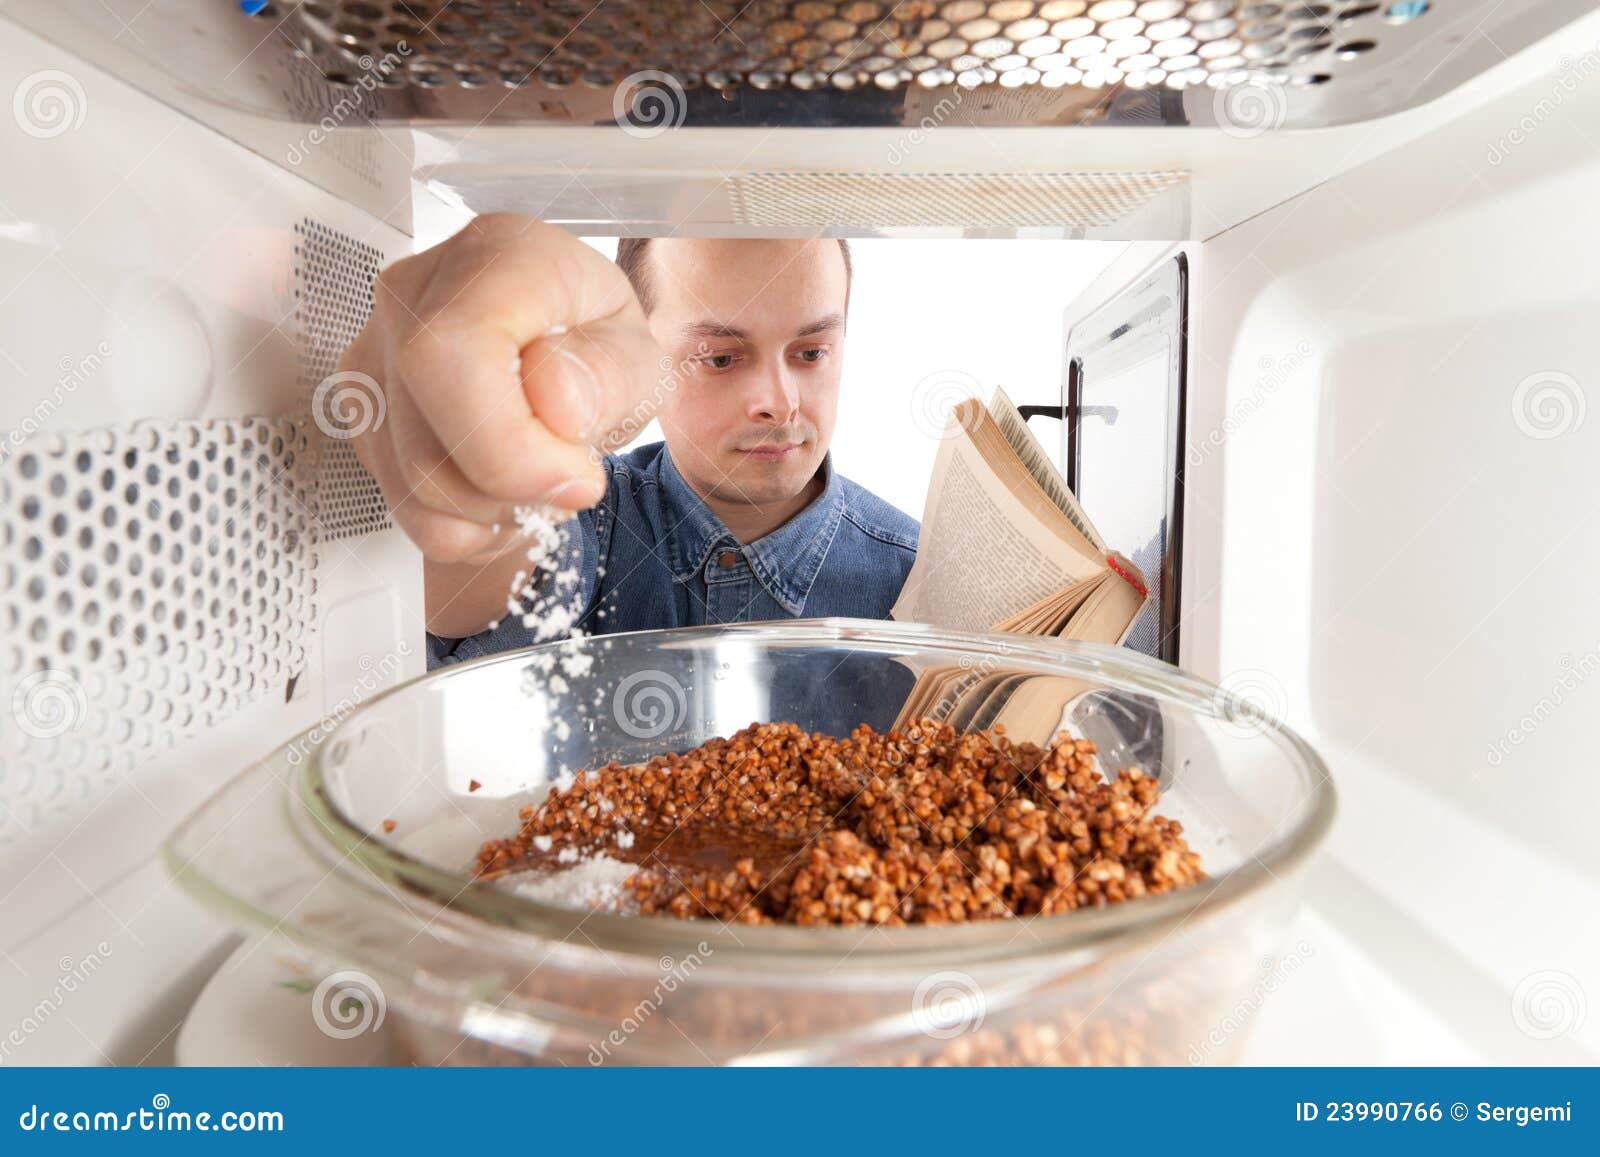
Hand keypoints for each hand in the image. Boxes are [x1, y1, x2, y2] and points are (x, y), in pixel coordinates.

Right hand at [337, 214, 660, 566]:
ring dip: (497, 512)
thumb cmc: (596, 342)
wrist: (564, 348)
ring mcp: (376, 356)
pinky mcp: (365, 411)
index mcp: (496, 258)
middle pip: (428, 444)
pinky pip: (406, 507)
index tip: (574, 477)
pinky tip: (503, 489)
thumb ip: (610, 374)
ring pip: (415, 488)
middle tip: (573, 475)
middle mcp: (414, 297)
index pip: (452, 355)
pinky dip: (468, 524)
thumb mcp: (640, 354)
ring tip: (542, 474)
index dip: (509, 447)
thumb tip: (556, 402)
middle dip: (517, 493)